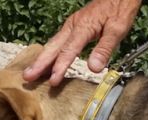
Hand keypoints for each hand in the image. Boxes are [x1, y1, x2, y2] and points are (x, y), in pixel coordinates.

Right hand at [23, 0, 141, 85]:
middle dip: (40, 63)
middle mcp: (73, 26)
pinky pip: (58, 42)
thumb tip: (94, 68)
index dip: (60, 67)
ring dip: (42, 60)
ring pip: (53, 44)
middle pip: (53, 47)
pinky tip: (46, 63)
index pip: (68, 51)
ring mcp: (71, 26)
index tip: (53, 81)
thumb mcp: (117, 30)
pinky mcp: (73, 28)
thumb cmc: (119, 11)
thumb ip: (105, 49)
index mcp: (83, 27)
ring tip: (31, 73)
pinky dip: (50, 54)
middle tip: (28, 77)